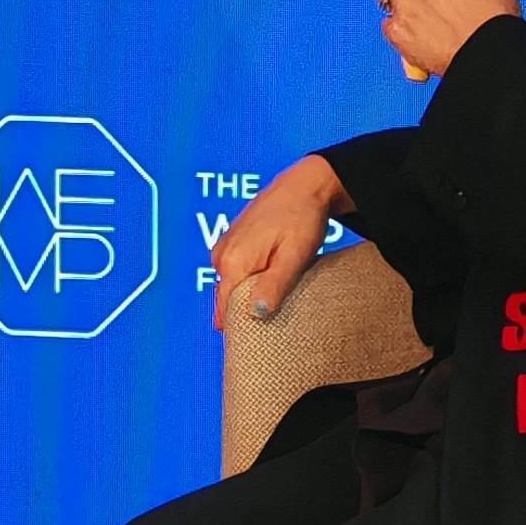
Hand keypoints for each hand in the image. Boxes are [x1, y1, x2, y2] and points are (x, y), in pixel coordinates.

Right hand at [210, 154, 348, 335]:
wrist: (304, 184)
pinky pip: (236, 270)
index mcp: (232, 262)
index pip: (226, 310)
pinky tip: (271, 274)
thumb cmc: (302, 218)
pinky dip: (250, 277)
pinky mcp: (231, 240)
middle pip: (228, 299)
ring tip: (277, 290)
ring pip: (233, 285)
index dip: (242, 327)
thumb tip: (254, 314)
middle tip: (277, 314)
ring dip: (251, 291)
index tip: (260, 339)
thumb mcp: (293, 256)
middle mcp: (221, 255)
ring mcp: (224, 246)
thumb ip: (273, 285)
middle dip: (247, 310)